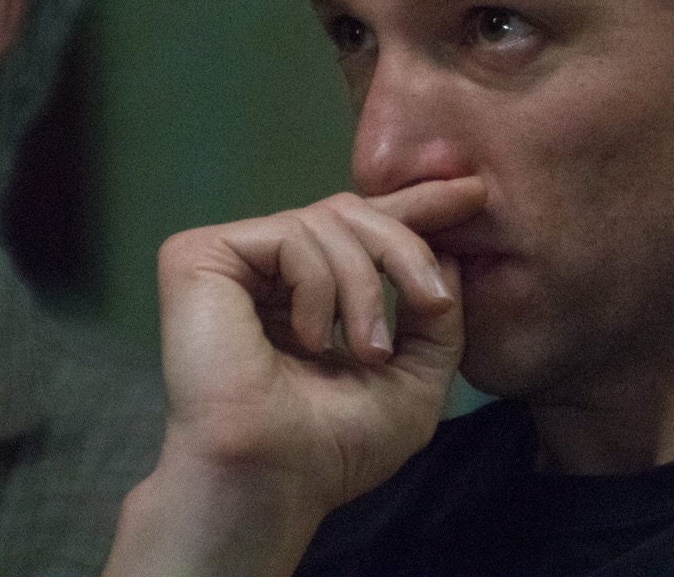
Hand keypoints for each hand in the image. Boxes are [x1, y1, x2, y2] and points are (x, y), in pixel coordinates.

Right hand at [106, 178, 485, 576]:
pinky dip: (321, 287)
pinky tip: (309, 340)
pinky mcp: (199, 257)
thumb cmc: (334, 449)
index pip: (362, 226)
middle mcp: (267, 269)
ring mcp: (231, 260)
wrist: (272, 482)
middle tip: (433, 302)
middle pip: (353, 211)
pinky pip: (292, 236)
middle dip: (406, 248)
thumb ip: (438, 317)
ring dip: (368, 286)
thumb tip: (447, 254)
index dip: (418, 203)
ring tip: (367, 349)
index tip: (474, 193)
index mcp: (309, 292)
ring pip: (330, 219)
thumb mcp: (416, 379)